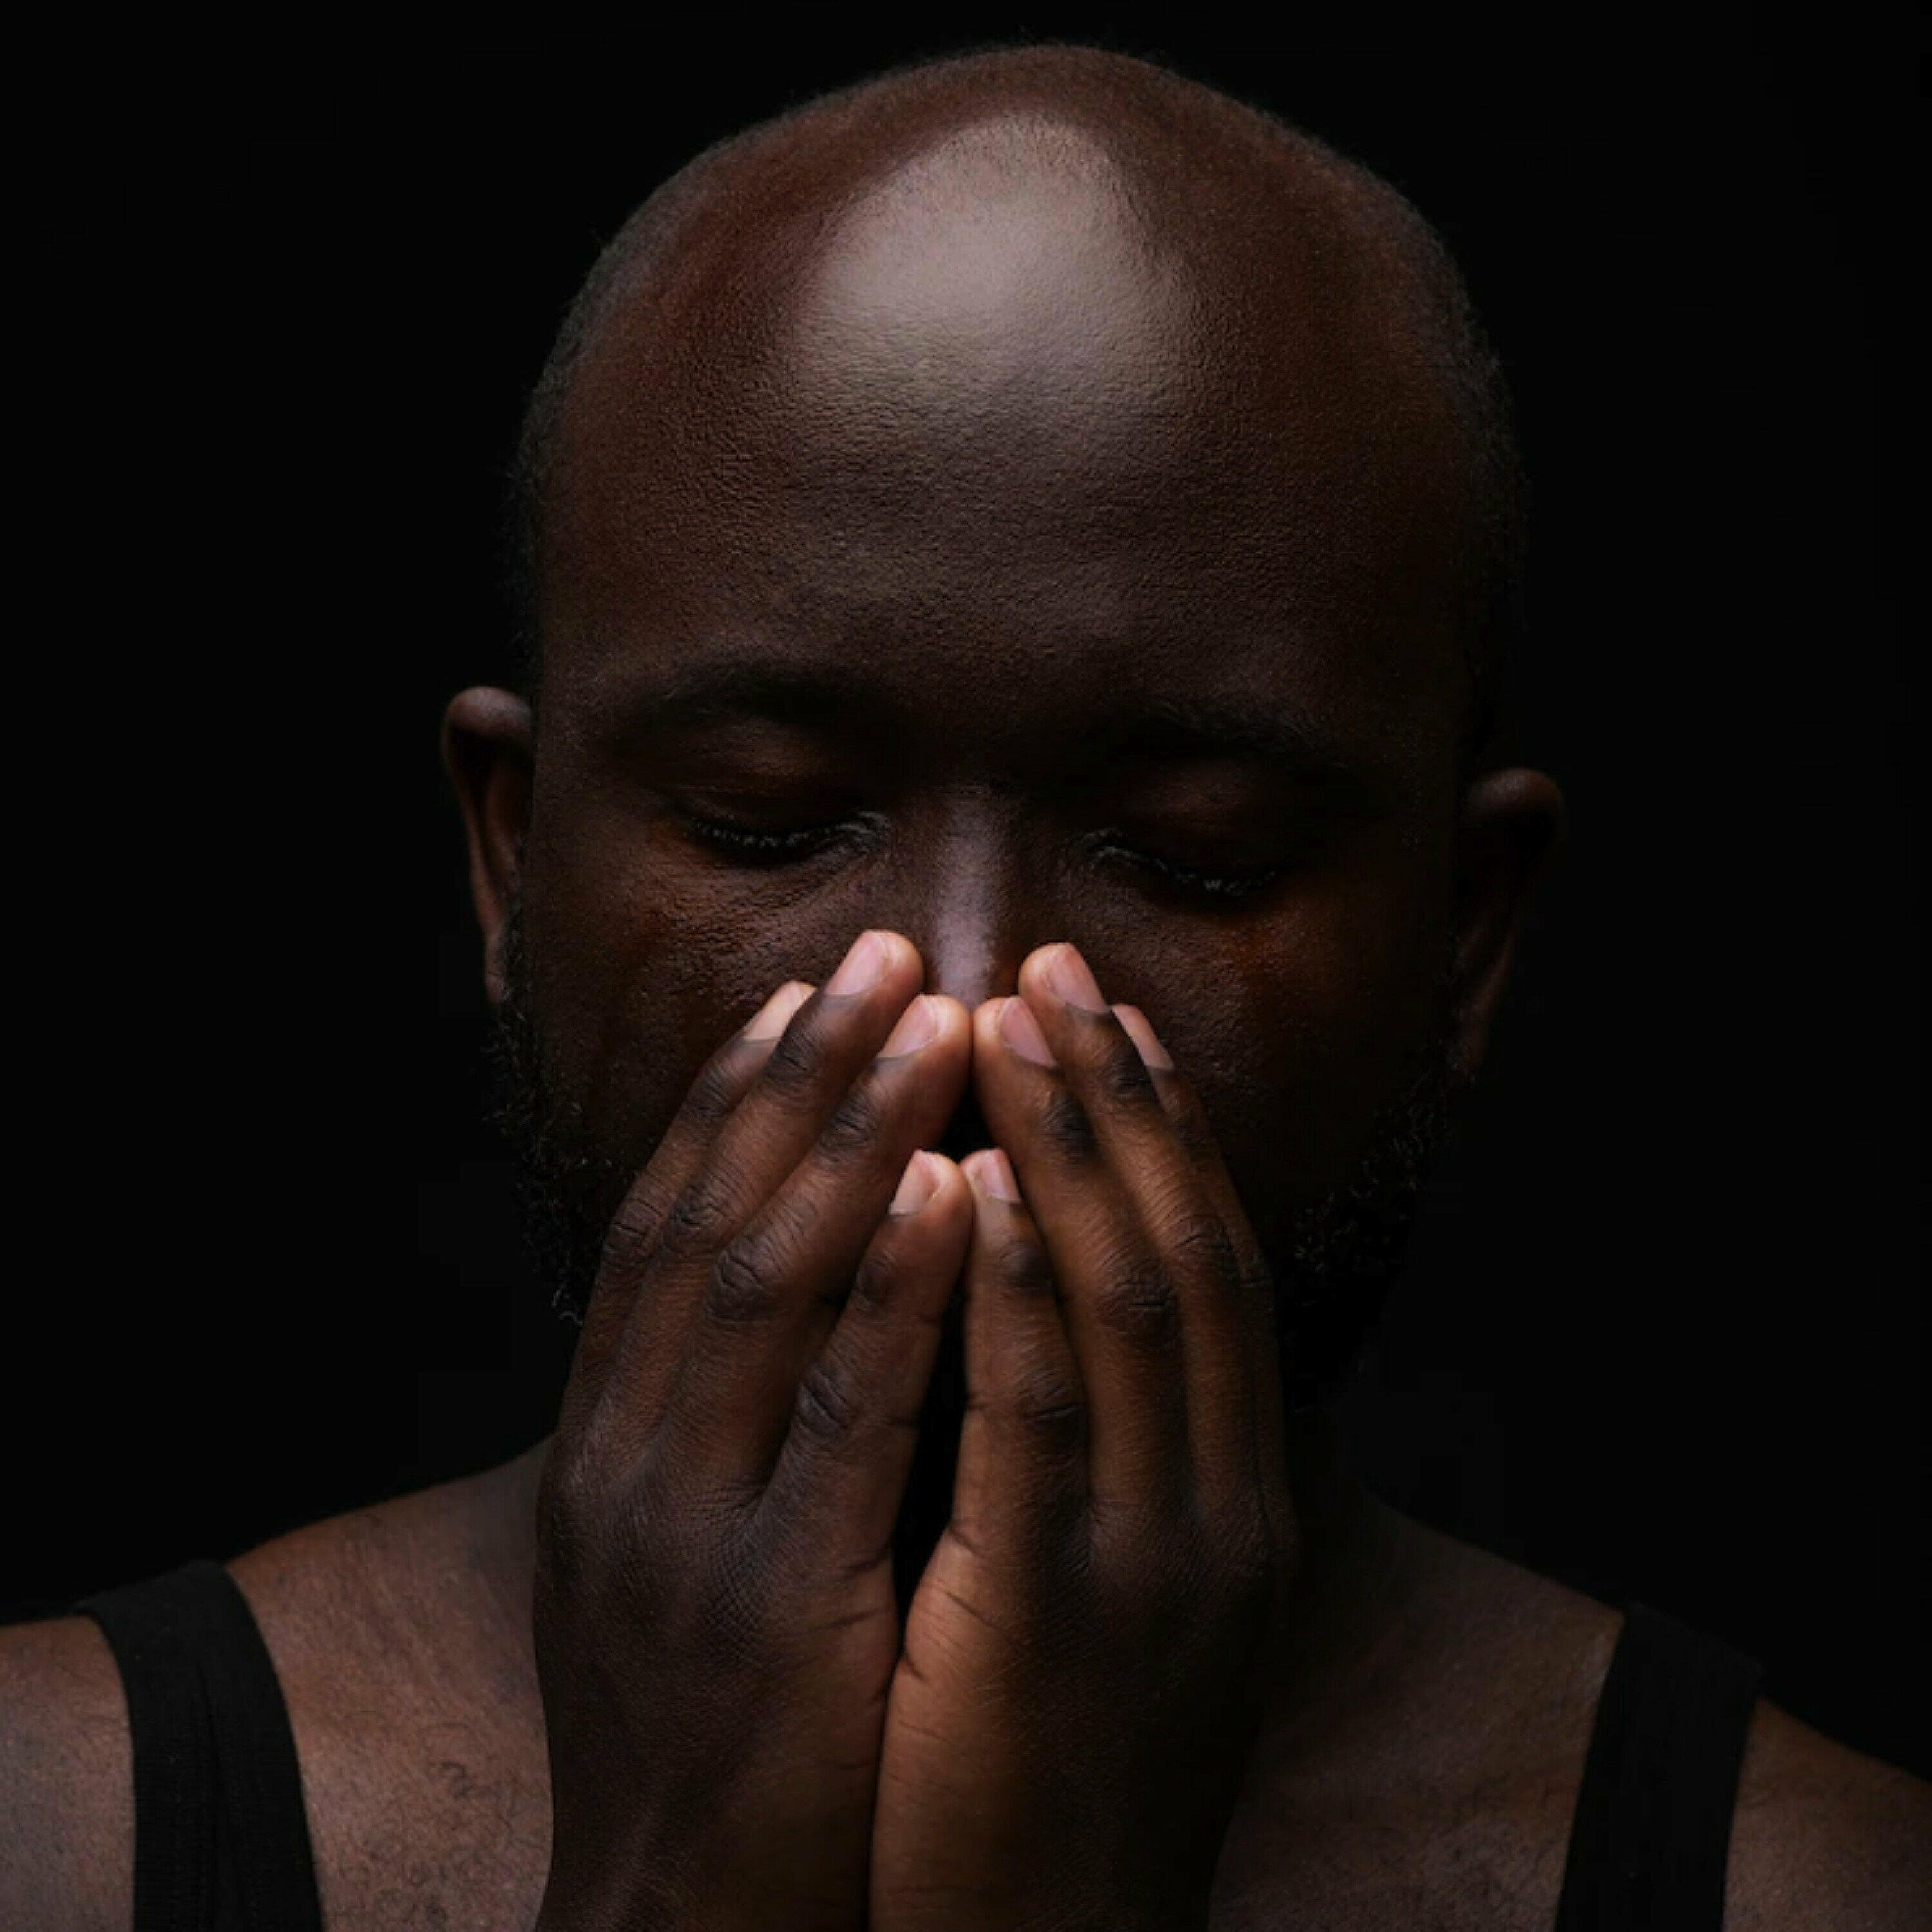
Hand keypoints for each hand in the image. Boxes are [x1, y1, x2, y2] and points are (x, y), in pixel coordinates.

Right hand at [530, 931, 975, 1931]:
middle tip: (888, 949)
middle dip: (801, 1075)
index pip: (666, 1226)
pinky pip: (839, 1418)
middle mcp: (623, 1461)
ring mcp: (684, 1532)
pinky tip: (955, 1188)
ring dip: (853, 1138)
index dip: (737, 1099)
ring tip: (934, 1019)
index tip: (808, 992)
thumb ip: (725, 1426)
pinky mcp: (770, 1612)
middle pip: (711, 1216)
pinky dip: (896, 1291)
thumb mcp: (687, 1558)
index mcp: (608, 1444)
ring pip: (766, 1284)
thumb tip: (803, 1289)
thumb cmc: (714, 1737)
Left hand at [871, 943, 1297, 1931]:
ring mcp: (1158, 1559)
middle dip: (1115, 1098)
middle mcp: (1222, 1505)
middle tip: (1052, 962)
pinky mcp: (1061, 1616)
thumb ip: (1090, 1453)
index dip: (1156, 1128)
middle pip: (1180, 1247)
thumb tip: (1031, 1299)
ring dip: (1067, 1150)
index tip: (1100, 1012)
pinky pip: (1044, 1417)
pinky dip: (1017, 1288)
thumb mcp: (1095, 1588)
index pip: (1205, 1262)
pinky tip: (973, 1187)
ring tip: (1003, 1020)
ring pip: (1128, 1302)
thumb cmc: (1040, 1761)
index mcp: (1229, 1493)